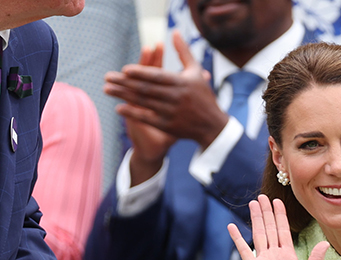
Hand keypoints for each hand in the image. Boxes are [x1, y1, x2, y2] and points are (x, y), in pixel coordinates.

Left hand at [104, 31, 228, 156]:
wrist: (213, 126)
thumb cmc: (203, 96)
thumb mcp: (196, 72)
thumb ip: (183, 52)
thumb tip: (174, 32)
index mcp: (182, 83)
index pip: (158, 76)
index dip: (141, 73)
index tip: (124, 69)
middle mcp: (177, 98)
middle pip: (146, 89)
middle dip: (125, 83)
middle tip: (107, 77)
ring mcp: (172, 113)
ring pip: (144, 102)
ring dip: (123, 95)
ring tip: (107, 89)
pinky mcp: (169, 126)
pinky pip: (147, 118)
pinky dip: (133, 113)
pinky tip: (118, 108)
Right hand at [228, 195, 328, 259]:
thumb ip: (315, 259)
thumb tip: (325, 243)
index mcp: (288, 256)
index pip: (283, 230)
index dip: (280, 216)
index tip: (278, 202)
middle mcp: (275, 255)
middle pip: (270, 228)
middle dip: (267, 212)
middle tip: (263, 196)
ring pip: (259, 234)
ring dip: (256, 219)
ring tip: (253, 204)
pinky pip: (243, 250)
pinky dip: (237, 238)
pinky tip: (231, 226)